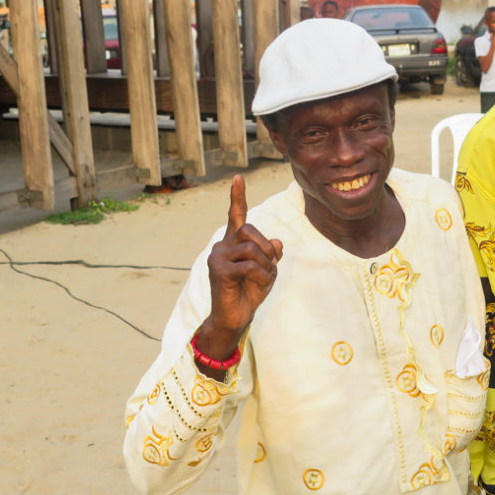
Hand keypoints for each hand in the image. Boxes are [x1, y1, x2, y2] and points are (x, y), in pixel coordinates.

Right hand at [201, 175, 282, 358]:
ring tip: (264, 278)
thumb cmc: (250, 291)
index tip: (238, 178)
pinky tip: (259, 285)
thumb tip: (277, 241)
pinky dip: (261, 276)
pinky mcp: (218, 270)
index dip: (238, 196)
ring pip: (251, 247)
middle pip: (250, 229)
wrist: (235, 317)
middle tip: (270, 266)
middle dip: (266, 247)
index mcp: (234, 242)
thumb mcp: (267, 269)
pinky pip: (249, 265)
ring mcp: (217, 256)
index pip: (236, 215)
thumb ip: (272, 253)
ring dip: (266, 265)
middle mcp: (222, 245)